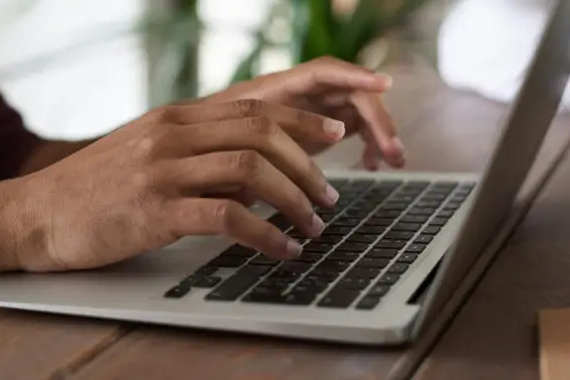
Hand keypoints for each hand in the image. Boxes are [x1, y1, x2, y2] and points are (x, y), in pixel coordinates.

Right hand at [5, 100, 345, 271]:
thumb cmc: (92, 190)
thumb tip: (254, 174)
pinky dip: (266, 234)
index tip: (333, 134)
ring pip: (252, 170)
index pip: (254, 107)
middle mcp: (172, 134)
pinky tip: (282, 250)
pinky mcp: (154, 210)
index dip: (302, 119)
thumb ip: (197, 154)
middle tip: (329, 196)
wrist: (32, 214)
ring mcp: (162, 170)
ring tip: (312, 225)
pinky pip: (228, 217)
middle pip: (262, 133)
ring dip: (294, 200)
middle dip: (308, 165)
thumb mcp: (146, 155)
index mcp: (173, 118)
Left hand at [201, 56, 404, 169]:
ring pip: (357, 111)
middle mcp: (299, 94)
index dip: (354, 75)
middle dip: (377, 119)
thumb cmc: (208, 146)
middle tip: (393, 151)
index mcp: (275, 89)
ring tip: (392, 161)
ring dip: (379, 132)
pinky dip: (367, 143)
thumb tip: (282, 158)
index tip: (383, 85)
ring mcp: (311, 110)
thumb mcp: (227, 150)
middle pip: (350, 93)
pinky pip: (354, 127)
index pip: (322, 72)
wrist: (198, 153)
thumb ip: (254, 148)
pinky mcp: (318, 128)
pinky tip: (372, 164)